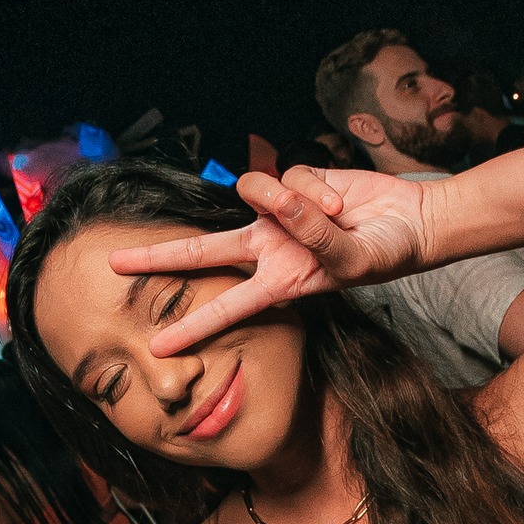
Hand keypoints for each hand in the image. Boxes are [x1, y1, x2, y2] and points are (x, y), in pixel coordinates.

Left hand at [108, 166, 436, 356]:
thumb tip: (275, 198)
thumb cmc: (383, 253)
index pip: (225, 307)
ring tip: (334, 213)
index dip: (192, 327)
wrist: (410, 222)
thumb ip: (311, 232)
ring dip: (292, 200)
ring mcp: (276, 214)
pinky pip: (290, 176)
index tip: (158, 347)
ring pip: (254, 192)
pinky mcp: (292, 183)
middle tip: (114, 265)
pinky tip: (340, 201)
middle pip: (200, 251)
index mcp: (278, 282)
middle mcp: (267, 248)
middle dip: (157, 258)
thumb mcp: (349, 259)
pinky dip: (318, 188)